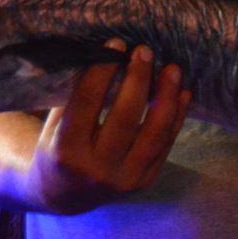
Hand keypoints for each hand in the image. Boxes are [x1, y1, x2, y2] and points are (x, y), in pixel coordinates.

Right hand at [26, 39, 191, 213]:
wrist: (63, 195)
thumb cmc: (57, 147)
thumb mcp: (55, 124)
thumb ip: (78, 95)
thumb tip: (111, 53)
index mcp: (65, 150)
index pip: (87, 102)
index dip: (103, 70)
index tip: (116, 43)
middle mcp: (95, 168)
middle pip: (125, 116)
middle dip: (138, 79)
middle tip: (145, 51)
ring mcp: (123, 179)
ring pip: (154, 133)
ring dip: (167, 97)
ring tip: (172, 69)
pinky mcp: (144, 182)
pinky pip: (165, 145)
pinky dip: (177, 117)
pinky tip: (182, 93)